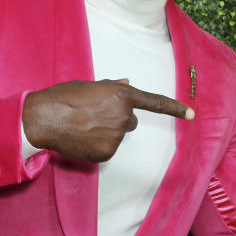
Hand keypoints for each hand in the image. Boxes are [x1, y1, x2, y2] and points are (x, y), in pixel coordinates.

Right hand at [22, 79, 193, 161]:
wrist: (43, 118)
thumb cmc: (64, 98)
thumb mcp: (90, 86)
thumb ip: (112, 87)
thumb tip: (128, 82)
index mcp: (121, 95)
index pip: (154, 103)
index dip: (175, 108)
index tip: (191, 114)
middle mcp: (123, 116)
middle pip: (130, 121)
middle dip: (116, 119)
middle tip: (93, 115)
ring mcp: (116, 136)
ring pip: (117, 135)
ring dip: (105, 132)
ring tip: (82, 125)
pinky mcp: (106, 153)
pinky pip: (107, 149)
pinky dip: (96, 145)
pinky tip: (81, 138)